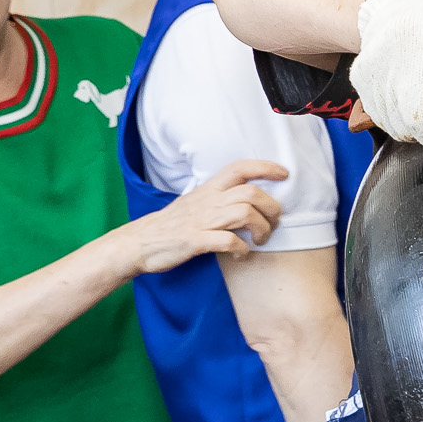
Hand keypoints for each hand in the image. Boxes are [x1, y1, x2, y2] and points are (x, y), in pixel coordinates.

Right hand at [120, 160, 287, 273]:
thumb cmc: (170, 226)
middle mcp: (207, 201)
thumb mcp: (194, 204)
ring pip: (244, 213)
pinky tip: (240, 255)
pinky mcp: (194, 241)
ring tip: (259, 240)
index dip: (265, 167)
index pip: (240, 168)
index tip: (284, 174)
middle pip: (251, 192)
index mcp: (208, 190)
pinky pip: (228, 241)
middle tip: (273, 223)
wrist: (138, 243)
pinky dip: (241, 249)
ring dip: (261, 229)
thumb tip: (246, 200)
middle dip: (271, 208)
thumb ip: (218, 199)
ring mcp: (201, 221)